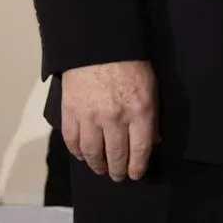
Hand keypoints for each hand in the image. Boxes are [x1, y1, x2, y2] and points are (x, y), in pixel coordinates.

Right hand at [61, 60, 157, 181]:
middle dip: (118, 170)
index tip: (136, 175)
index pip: (140, 149)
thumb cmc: (130, 63)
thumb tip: (153, 140)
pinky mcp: (70, 113)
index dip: (138, 167)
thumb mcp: (151, 87)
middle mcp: (115, 118)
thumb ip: (152, 116)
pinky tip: (82, 156)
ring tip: (101, 170)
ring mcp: (90, 117)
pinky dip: (77, 152)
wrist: (98, 45)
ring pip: (92, 153)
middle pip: (116, 155)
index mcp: (140, 111)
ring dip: (97, 166)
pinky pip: (72, 141)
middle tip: (118, 176)